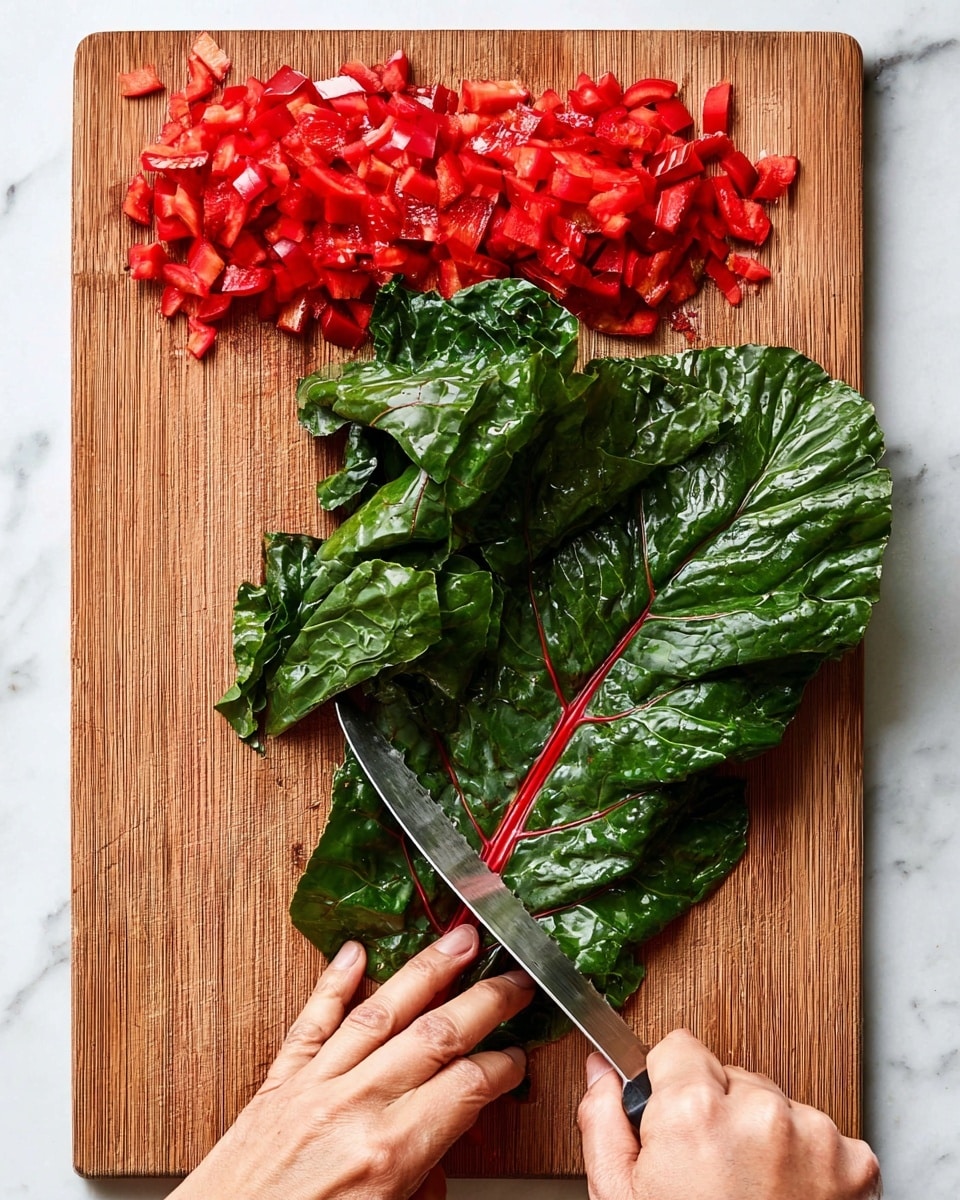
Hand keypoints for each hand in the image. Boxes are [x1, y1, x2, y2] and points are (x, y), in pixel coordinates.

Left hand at [170, 924, 532, 1199]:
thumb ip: (421, 1185)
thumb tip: (439, 1161)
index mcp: (389, 1154)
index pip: (468, 1087)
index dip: (504, 1065)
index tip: (519, 1056)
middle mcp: (356, 1108)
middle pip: (437, 1035)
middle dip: (487, 1000)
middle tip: (517, 978)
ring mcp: (314, 1086)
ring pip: (383, 1011)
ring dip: (427, 971)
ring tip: (459, 940)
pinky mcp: (278, 1083)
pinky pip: (311, 1022)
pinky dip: (333, 982)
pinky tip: (355, 952)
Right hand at [578, 1029, 880, 1199]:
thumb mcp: (620, 1197)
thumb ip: (603, 1120)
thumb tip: (601, 1071)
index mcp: (695, 1111)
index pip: (678, 1048)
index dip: (668, 1089)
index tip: (674, 1124)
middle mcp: (759, 1111)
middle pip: (729, 1079)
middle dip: (719, 1115)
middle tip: (711, 1176)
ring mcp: (814, 1136)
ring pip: (774, 1106)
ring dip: (762, 1138)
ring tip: (750, 1193)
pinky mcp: (853, 1163)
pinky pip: (819, 1137)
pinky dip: (805, 1163)